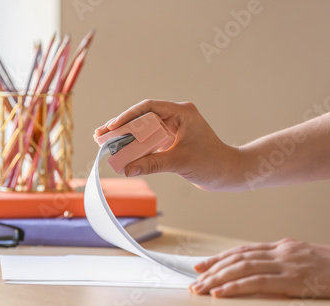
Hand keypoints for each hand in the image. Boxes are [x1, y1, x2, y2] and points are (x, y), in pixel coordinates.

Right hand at [94, 99, 243, 190]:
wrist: (229, 174)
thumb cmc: (212, 164)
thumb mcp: (179, 162)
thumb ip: (152, 164)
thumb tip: (126, 169)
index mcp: (182, 112)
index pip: (148, 108)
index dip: (127, 117)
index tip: (111, 127)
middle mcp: (176, 116)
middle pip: (142, 117)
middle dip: (121, 127)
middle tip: (100, 135)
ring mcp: (173, 127)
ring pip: (143, 128)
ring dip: (126, 136)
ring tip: (104, 142)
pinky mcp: (171, 139)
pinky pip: (149, 140)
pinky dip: (136, 146)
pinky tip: (120, 151)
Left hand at [190, 238, 329, 297]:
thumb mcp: (304, 257)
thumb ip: (281, 260)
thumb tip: (261, 266)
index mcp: (281, 246)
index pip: (242, 250)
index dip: (219, 257)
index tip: (202, 264)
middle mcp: (278, 252)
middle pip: (237, 258)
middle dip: (212, 268)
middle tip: (194, 278)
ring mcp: (284, 264)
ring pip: (241, 268)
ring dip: (217, 278)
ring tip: (200, 287)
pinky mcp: (292, 279)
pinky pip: (256, 282)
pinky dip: (235, 287)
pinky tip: (220, 293)